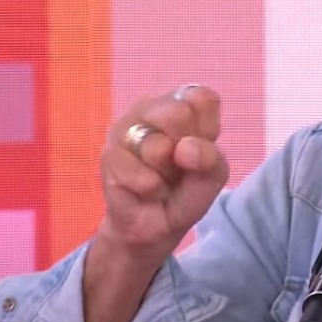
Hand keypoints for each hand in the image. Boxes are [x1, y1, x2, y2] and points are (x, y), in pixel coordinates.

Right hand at [98, 84, 227, 260]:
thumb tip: (186, 148)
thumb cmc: (186, 190)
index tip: (199, 147)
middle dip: (185, 149)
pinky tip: (146, 190)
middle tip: (178, 164)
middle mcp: (151, 108)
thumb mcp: (212, 176)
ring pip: (157, 147)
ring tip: (160, 178)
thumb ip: (211, 158)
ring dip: (166, 173)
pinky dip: (152, 190)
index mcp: (182, 104)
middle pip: (178, 113)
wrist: (155, 224)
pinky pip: (142, 176)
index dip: (207, 128)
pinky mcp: (108, 156)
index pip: (202, 97)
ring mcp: (125, 129)